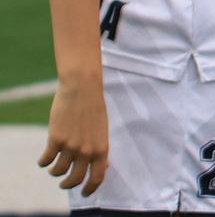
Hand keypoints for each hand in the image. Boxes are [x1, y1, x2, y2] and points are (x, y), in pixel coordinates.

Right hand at [38, 70, 107, 197]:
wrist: (82, 87)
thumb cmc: (94, 107)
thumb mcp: (102, 129)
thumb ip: (100, 149)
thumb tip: (104, 167)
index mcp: (101, 148)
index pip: (98, 177)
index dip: (90, 189)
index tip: (84, 194)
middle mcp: (86, 150)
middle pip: (75, 180)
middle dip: (68, 185)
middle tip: (64, 184)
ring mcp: (71, 146)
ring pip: (58, 172)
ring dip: (54, 173)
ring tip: (53, 168)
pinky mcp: (56, 140)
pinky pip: (46, 160)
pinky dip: (43, 162)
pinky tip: (43, 160)